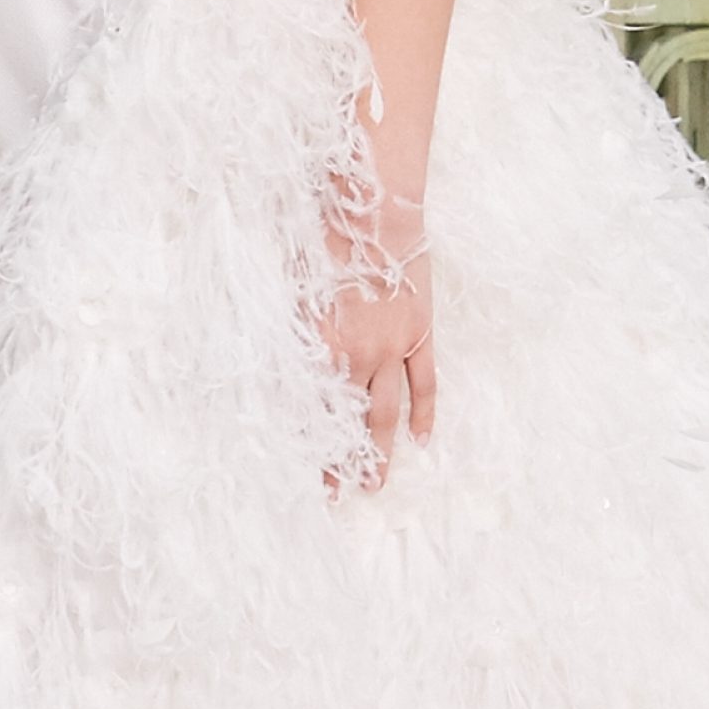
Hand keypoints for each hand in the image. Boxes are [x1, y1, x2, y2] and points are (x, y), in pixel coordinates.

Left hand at [318, 189, 434, 488]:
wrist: (376, 214)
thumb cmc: (326, 242)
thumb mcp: (294, 291)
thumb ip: (294, 335)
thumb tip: (283, 369)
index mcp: (320, 347)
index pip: (312, 411)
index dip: (308, 446)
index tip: (303, 474)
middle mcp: (357, 357)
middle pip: (349, 422)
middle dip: (342, 462)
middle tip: (338, 494)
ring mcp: (394, 349)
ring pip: (387, 414)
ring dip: (381, 451)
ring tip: (376, 484)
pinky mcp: (421, 334)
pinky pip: (425, 384)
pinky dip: (424, 414)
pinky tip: (422, 440)